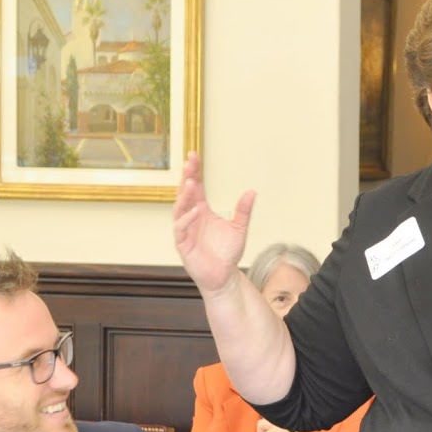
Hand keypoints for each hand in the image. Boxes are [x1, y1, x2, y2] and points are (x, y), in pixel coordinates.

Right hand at [173, 152, 255, 294]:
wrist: (224, 276)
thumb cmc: (227, 253)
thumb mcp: (239, 228)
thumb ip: (243, 210)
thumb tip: (252, 191)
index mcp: (201, 210)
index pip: (195, 187)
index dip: (194, 172)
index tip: (193, 155)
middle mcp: (191, 217)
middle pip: (184, 193)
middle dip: (186, 177)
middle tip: (189, 162)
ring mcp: (185, 230)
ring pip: (179, 209)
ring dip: (184, 196)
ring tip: (190, 183)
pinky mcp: (183, 244)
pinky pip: (181, 229)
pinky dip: (187, 219)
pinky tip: (196, 210)